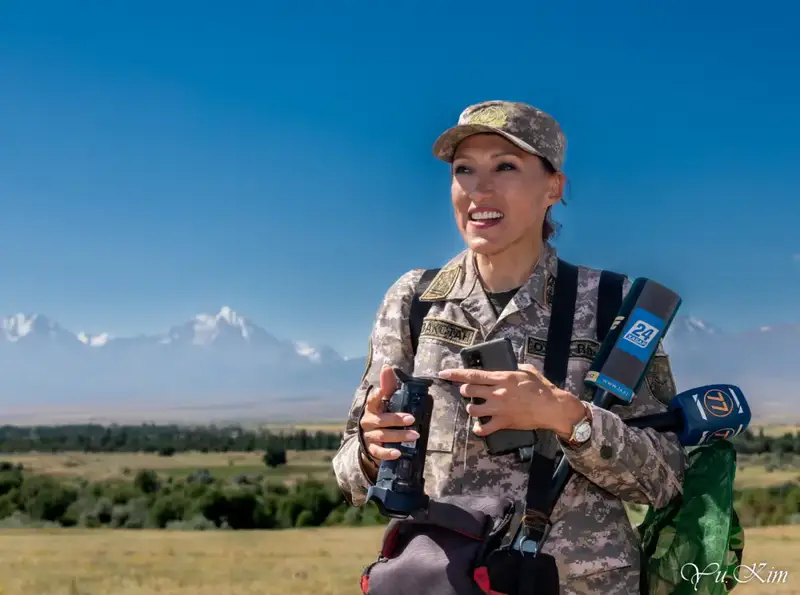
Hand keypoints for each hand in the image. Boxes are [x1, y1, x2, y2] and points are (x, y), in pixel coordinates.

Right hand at [359, 365, 419, 463]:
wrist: (368, 438)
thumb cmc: (380, 414)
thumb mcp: (384, 401)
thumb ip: (387, 385)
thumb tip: (387, 366)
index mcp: (372, 408)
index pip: (372, 400)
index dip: (377, 395)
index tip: (382, 391)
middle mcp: (368, 421)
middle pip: (382, 420)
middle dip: (397, 420)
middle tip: (412, 419)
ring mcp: (369, 436)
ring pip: (383, 436)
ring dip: (399, 436)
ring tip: (415, 435)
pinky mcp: (371, 449)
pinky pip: (378, 452)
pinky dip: (388, 453)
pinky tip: (398, 453)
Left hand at [438, 364, 584, 437]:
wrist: (551, 407)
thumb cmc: (542, 388)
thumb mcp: (528, 371)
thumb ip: (516, 368)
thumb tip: (511, 366)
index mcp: (501, 378)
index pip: (473, 375)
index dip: (455, 374)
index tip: (443, 373)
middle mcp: (496, 392)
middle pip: (468, 391)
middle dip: (465, 391)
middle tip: (469, 393)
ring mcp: (498, 408)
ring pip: (472, 409)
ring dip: (471, 408)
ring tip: (476, 408)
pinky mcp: (503, 422)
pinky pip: (484, 428)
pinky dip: (479, 429)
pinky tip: (480, 427)